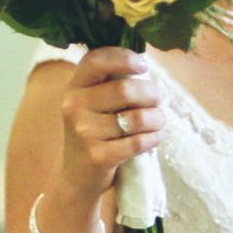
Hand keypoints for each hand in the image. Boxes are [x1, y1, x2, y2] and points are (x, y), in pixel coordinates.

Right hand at [52, 47, 164, 200]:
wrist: (77, 175)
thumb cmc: (94, 131)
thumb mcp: (91, 102)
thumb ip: (110, 82)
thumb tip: (144, 65)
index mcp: (74, 87)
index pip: (96, 60)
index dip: (124, 58)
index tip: (142, 66)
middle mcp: (74, 106)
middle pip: (125, 89)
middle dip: (151, 93)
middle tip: (157, 100)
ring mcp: (84, 132)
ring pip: (137, 118)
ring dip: (157, 119)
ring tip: (157, 121)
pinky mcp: (98, 156)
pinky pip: (138, 142)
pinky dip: (153, 138)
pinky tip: (152, 138)